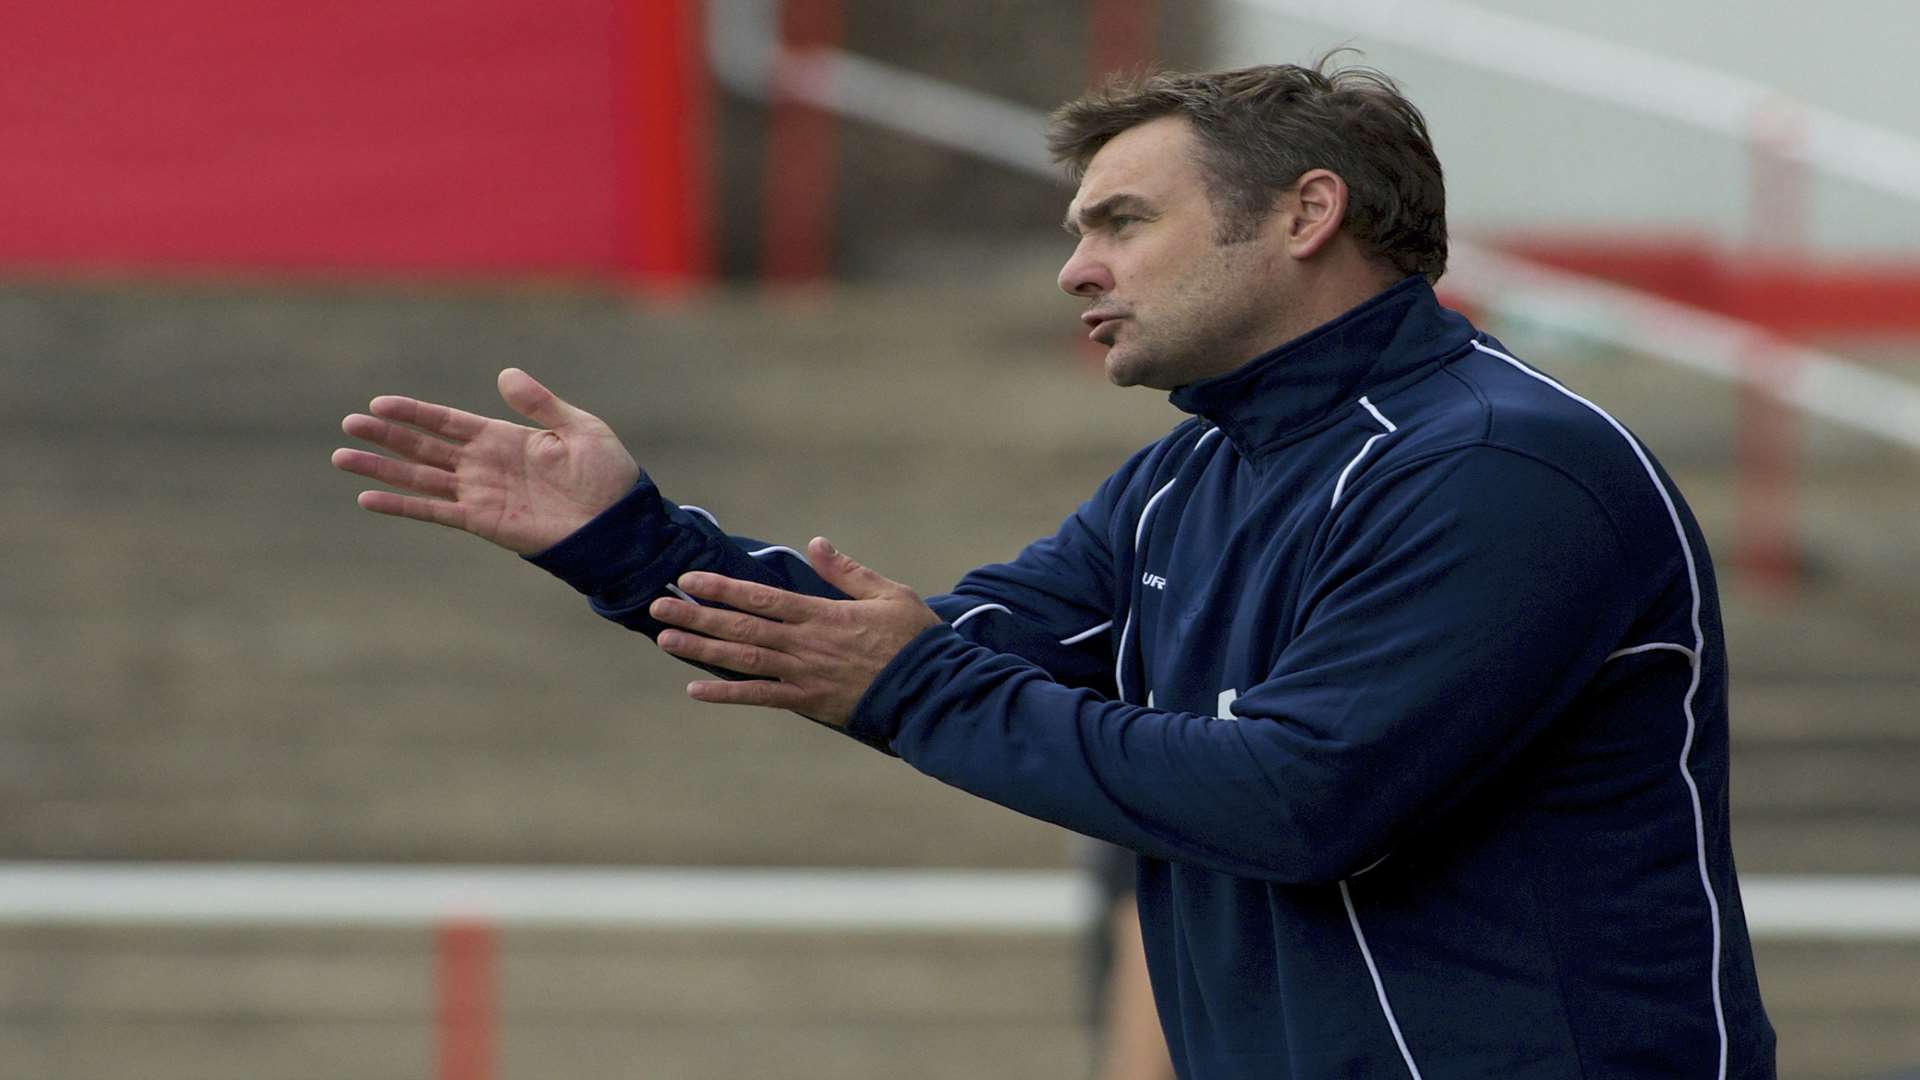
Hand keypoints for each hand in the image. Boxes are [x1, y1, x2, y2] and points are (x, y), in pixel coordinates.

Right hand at [332, 368, 638, 554]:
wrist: (620, 524)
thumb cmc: (608, 476)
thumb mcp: (579, 429)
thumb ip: (540, 404)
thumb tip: (504, 374)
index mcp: (504, 438)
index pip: (447, 421)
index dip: (414, 412)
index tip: (379, 404)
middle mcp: (484, 465)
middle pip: (424, 446)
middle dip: (386, 436)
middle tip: (348, 424)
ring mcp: (480, 494)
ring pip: (420, 477)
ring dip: (382, 468)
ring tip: (342, 456)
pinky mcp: (483, 522)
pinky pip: (434, 511)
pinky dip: (402, 505)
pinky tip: (368, 498)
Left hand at [648, 538, 941, 726]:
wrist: (931, 691)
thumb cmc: (915, 640)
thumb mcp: (889, 593)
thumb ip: (847, 571)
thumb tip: (816, 542)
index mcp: (822, 614)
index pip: (762, 597)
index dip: (722, 587)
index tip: (690, 578)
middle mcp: (804, 643)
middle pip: (741, 626)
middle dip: (698, 614)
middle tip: (659, 604)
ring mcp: (803, 675)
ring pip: (742, 659)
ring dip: (702, 648)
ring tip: (665, 639)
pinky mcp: (808, 702)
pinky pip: (760, 697)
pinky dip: (727, 694)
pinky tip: (695, 689)